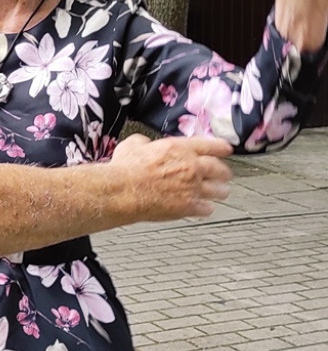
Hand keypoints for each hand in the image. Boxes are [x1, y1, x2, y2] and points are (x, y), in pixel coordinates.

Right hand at [109, 134, 231, 220]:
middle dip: (224, 172)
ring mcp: (192, 188)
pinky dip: (206, 208)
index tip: (227, 149)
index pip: (209, 145)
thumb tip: (145, 144)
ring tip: (222, 192)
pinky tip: (204, 208)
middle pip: (219, 169)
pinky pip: (207, 208)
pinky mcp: (189, 206)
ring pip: (218, 190)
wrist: (123, 190)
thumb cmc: (126, 168)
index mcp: (179, 149)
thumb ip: (145, 142)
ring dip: (221, 191)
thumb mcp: (133, 144)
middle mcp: (191, 167)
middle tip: (225, 174)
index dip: (220, 147)